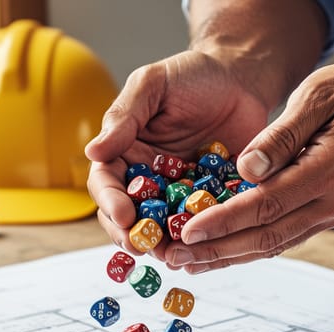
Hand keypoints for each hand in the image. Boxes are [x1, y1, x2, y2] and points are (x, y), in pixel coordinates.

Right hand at [85, 50, 268, 258]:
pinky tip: (208, 247)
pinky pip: (204, 226)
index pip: (106, 184)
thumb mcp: (153, 84)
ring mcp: (178, 195)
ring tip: (175, 255)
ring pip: (164, 230)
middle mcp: (147, 180)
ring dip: (166, 245)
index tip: (123, 216)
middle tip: (145, 246)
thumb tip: (92, 152)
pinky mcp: (211, 203)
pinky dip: (203, 239)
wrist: (241, 77)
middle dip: (133, 235)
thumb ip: (124, 116)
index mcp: (124, 153)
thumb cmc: (192, 75)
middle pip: (129, 217)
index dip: (110, 203)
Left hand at [164, 62, 333, 272]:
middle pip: (268, 235)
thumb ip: (282, 134)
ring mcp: (333, 213)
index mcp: (333, 168)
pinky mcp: (326, 215)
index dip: (226, 220)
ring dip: (229, 257)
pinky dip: (248, 248)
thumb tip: (245, 169)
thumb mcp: (318, 94)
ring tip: (188, 263)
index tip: (190, 230)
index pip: (269, 203)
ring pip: (274, 244)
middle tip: (176, 258)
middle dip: (218, 250)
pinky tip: (220, 252)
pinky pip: (283, 237)